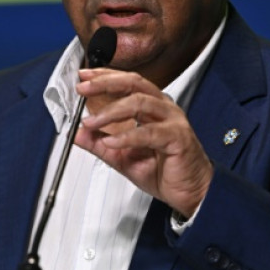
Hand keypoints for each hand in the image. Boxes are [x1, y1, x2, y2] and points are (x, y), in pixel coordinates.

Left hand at [74, 68, 212, 216]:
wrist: (191, 192)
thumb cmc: (164, 170)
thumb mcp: (122, 156)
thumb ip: (99, 143)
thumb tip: (77, 133)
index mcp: (152, 106)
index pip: (127, 82)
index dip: (104, 76)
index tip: (83, 77)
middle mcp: (163, 108)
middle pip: (133, 83)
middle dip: (105, 83)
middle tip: (83, 89)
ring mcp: (172, 121)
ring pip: (140, 103)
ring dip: (111, 111)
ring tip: (91, 122)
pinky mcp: (178, 138)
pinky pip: (149, 133)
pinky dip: (127, 137)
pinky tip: (112, 141)